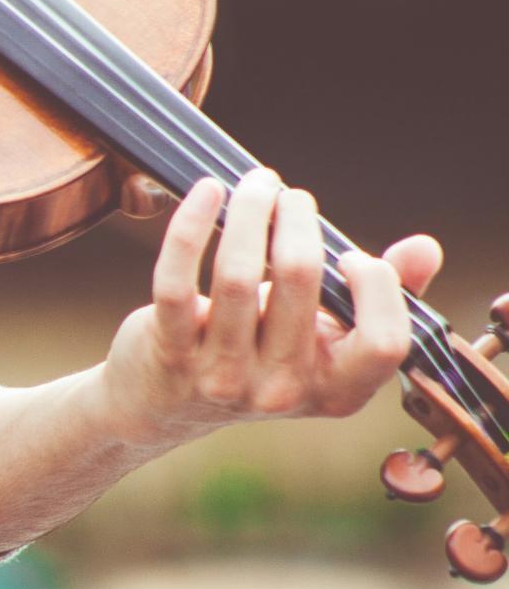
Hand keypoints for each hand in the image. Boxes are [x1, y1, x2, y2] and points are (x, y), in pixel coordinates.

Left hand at [97, 167, 441, 449]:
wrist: (164, 404)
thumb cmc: (257, 354)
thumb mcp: (323, 337)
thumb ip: (379, 296)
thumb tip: (424, 248)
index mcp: (335, 390)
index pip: (383, 341)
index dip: (377, 288)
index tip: (350, 255)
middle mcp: (280, 389)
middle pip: (302, 281)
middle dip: (298, 219)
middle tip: (288, 195)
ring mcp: (222, 376)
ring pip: (238, 274)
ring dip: (250, 211)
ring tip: (255, 184)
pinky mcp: (170, 353)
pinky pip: (176, 281)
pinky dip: (190, 226)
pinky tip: (207, 191)